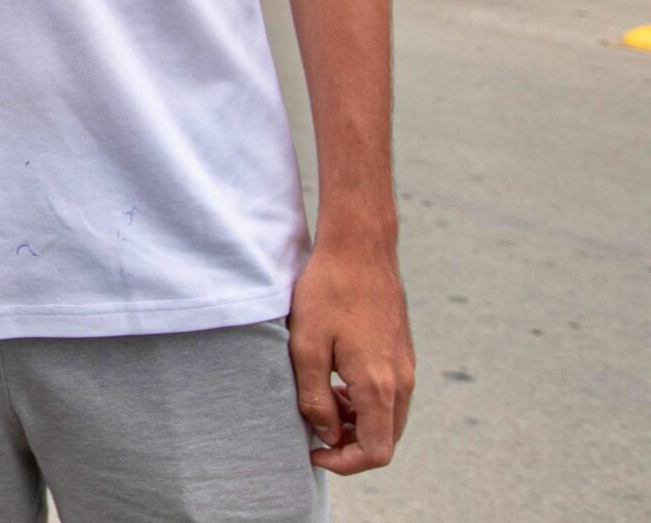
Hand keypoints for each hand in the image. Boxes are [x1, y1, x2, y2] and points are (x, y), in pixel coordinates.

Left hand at [288, 234, 414, 473]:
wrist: (360, 248)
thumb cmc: (328, 292)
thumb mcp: (306, 345)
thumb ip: (315, 397)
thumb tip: (326, 434)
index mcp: (379, 386)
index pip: (376, 452)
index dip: (343, 462)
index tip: (312, 450)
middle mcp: (401, 382)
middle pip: (385, 440)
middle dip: (349, 445)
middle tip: (313, 426)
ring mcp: (405, 368)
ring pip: (388, 420)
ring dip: (356, 424)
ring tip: (322, 401)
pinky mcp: (401, 355)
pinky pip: (389, 397)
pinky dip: (365, 404)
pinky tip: (337, 382)